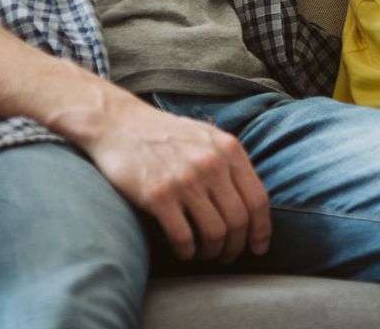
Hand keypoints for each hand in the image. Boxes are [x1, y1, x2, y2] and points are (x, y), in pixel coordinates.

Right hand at [78, 91, 271, 263]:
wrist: (118, 123)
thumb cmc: (164, 133)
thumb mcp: (206, 137)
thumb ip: (229, 162)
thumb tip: (249, 201)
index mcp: (228, 149)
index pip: (258, 199)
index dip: (261, 230)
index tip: (258, 247)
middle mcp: (211, 164)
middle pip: (239, 221)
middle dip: (236, 246)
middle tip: (227, 256)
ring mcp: (185, 180)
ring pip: (215, 233)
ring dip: (213, 252)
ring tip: (205, 254)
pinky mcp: (158, 196)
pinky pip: (184, 237)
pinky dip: (187, 252)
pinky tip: (184, 251)